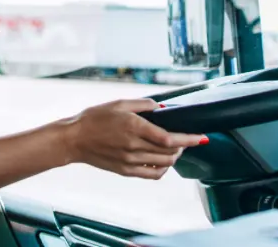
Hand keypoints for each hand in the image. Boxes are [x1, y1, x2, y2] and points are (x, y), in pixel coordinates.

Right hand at [60, 99, 205, 179]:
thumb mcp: (119, 103)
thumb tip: (162, 108)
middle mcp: (134, 146)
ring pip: (163, 164)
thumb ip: (143, 105)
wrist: (75, 139)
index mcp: (134, 127)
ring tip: (175, 149)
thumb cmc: (94, 118)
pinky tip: (162, 161)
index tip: (202, 138)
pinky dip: (162, 169)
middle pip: (169, 153)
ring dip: (174, 157)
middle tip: (186, 139)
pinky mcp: (125, 171)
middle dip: (183, 147)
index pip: (170, 138)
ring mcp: (130, 161)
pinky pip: (151, 175)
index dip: (189, 139)